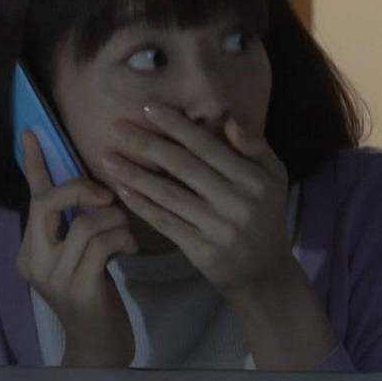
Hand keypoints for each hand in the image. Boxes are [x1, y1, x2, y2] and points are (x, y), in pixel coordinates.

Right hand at [16, 131, 136, 366]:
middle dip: (81, 189)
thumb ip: (79, 225)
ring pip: (86, 222)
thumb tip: (95, 186)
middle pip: (48, 202)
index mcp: (30, 249)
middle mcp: (33, 259)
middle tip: (105, 194)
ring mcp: (53, 276)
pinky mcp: (78, 288)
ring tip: (126, 235)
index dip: (33, 164)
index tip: (31, 132)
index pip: (31, 198)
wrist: (99, 350)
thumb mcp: (82, 257)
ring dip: (115, 221)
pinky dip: (123, 240)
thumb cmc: (96, 299)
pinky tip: (130, 251)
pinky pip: (103, 244)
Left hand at [100, 103, 294, 296]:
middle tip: (116, 126)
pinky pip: (166, 222)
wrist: (265, 272)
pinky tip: (122, 191)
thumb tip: (228, 121)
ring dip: (135, 174)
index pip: (208, 146)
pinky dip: (142, 206)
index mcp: (254, 179)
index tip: (148, 108)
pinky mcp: (202, 251)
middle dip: (147, 144)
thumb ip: (254, 147)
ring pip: (169, 195)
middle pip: (183, 166)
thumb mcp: (273, 177)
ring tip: (108, 158)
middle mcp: (237, 202)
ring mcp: (218, 228)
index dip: (176, 126)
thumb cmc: (265, 214)